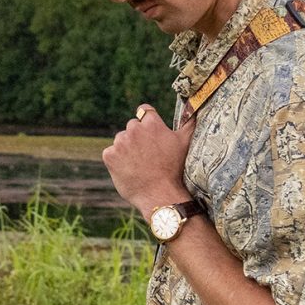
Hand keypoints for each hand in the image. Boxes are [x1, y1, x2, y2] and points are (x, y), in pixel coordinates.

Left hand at [102, 105, 195, 219]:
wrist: (160, 194)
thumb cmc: (174, 169)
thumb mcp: (185, 143)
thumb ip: (189, 123)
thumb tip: (194, 109)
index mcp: (151, 123)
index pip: (144, 111)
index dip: (148, 122)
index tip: (151, 134)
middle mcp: (134, 129)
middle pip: (132, 127)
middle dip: (138, 137)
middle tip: (148, 155)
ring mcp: (120, 142)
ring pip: (121, 140)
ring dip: (126, 148)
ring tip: (139, 164)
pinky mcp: (109, 155)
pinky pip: (111, 153)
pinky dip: (117, 160)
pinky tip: (128, 170)